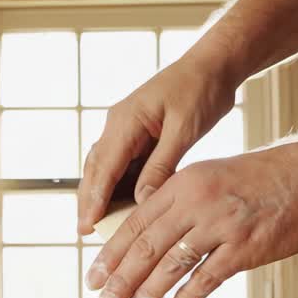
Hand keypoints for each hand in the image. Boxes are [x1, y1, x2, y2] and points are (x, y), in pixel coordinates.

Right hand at [77, 50, 239, 235]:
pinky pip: (122, 164)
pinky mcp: (139, 134)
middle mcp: (119, 124)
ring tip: (96, 224)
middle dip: (88, 200)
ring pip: (104, 167)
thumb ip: (162, 165)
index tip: (88, 225)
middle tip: (83, 232)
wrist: (213, 65)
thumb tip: (143, 199)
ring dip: (99, 194)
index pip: (104, 167)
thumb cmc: (201, 90)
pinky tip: (120, 204)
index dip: (94, 199)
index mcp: (126, 121)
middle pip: (95, 169)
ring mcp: (126, 128)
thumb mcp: (184, 129)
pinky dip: (117, 185)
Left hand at [84, 141, 297, 297]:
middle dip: (121, 277)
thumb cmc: (266, 177)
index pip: (135, 222)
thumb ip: (181, 201)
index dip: (111, 252)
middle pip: (146, 246)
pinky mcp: (245, 247)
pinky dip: (188, 297)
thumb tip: (152, 235)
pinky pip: (208, 277)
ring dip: (148, 292)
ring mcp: (221, 225)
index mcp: (184, 183)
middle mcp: (197, 202)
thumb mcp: (212, 176)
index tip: (95, 274)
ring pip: (172, 265)